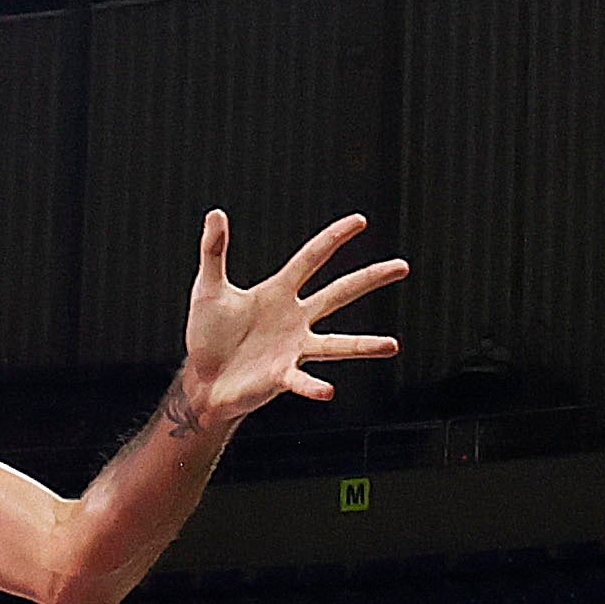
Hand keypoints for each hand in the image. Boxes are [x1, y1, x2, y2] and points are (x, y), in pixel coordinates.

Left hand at [161, 211, 407, 439]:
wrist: (202, 381)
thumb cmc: (207, 336)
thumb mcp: (208, 289)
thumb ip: (213, 252)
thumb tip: (215, 213)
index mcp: (279, 292)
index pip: (312, 258)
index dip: (334, 238)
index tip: (360, 221)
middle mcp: (295, 319)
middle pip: (340, 293)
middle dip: (370, 279)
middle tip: (402, 266)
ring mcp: (293, 348)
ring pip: (337, 343)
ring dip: (364, 345)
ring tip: (392, 345)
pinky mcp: (282, 376)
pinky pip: (302, 381)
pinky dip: (313, 387)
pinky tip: (327, 390)